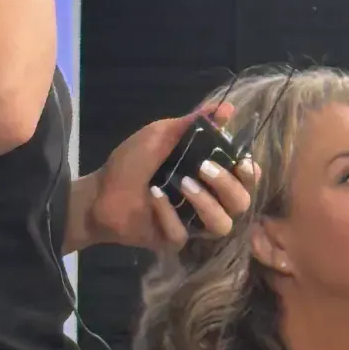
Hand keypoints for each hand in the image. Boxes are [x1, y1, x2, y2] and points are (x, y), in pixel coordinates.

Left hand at [75, 105, 256, 252]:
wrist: (99, 191)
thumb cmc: (132, 162)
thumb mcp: (162, 135)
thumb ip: (194, 123)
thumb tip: (227, 108)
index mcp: (212, 176)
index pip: (247, 179)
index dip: (249, 172)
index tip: (240, 161)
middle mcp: (210, 201)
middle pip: (241, 202)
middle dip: (227, 184)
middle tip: (204, 167)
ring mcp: (193, 224)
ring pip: (222, 224)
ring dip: (206, 203)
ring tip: (183, 184)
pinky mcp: (175, 241)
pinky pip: (184, 233)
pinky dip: (168, 213)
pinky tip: (154, 197)